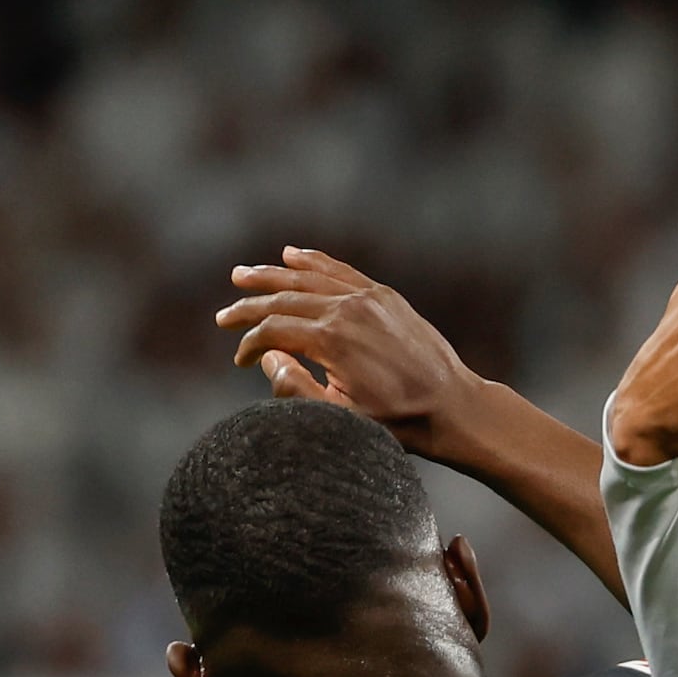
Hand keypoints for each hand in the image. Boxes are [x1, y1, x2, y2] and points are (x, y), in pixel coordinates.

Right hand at [217, 248, 486, 450]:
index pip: (273, 331)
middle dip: (249, 306)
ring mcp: (368, 298)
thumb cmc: (400, 422)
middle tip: (223, 315)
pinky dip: (313, 261)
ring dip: (272, 275)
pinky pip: (340, 271)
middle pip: (284, 299)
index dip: (250, 343)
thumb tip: (267, 357)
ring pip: (308, 278)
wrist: (454, 407)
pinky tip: (291, 254)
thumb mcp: (342, 418)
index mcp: (332, 340)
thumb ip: (297, 388)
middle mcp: (347, 310)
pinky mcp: (385, 296)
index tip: (240, 359)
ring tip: (242, 275)